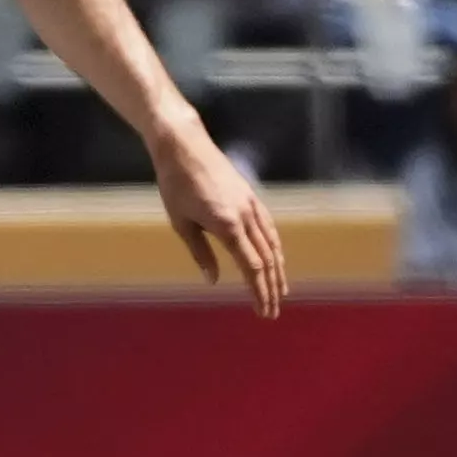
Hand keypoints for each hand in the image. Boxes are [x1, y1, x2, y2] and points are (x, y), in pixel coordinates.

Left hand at [151, 110, 286, 312]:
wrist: (184, 145)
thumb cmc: (175, 184)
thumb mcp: (181, 223)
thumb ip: (200, 253)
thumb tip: (213, 281)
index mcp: (227, 226)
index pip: (251, 267)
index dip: (259, 291)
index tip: (263, 310)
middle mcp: (245, 216)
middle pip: (266, 260)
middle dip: (270, 287)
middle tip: (272, 311)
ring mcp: (251, 204)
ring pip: (271, 244)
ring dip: (278, 270)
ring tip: (281, 290)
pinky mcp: (250, 196)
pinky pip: (268, 227)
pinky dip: (274, 247)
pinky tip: (275, 257)